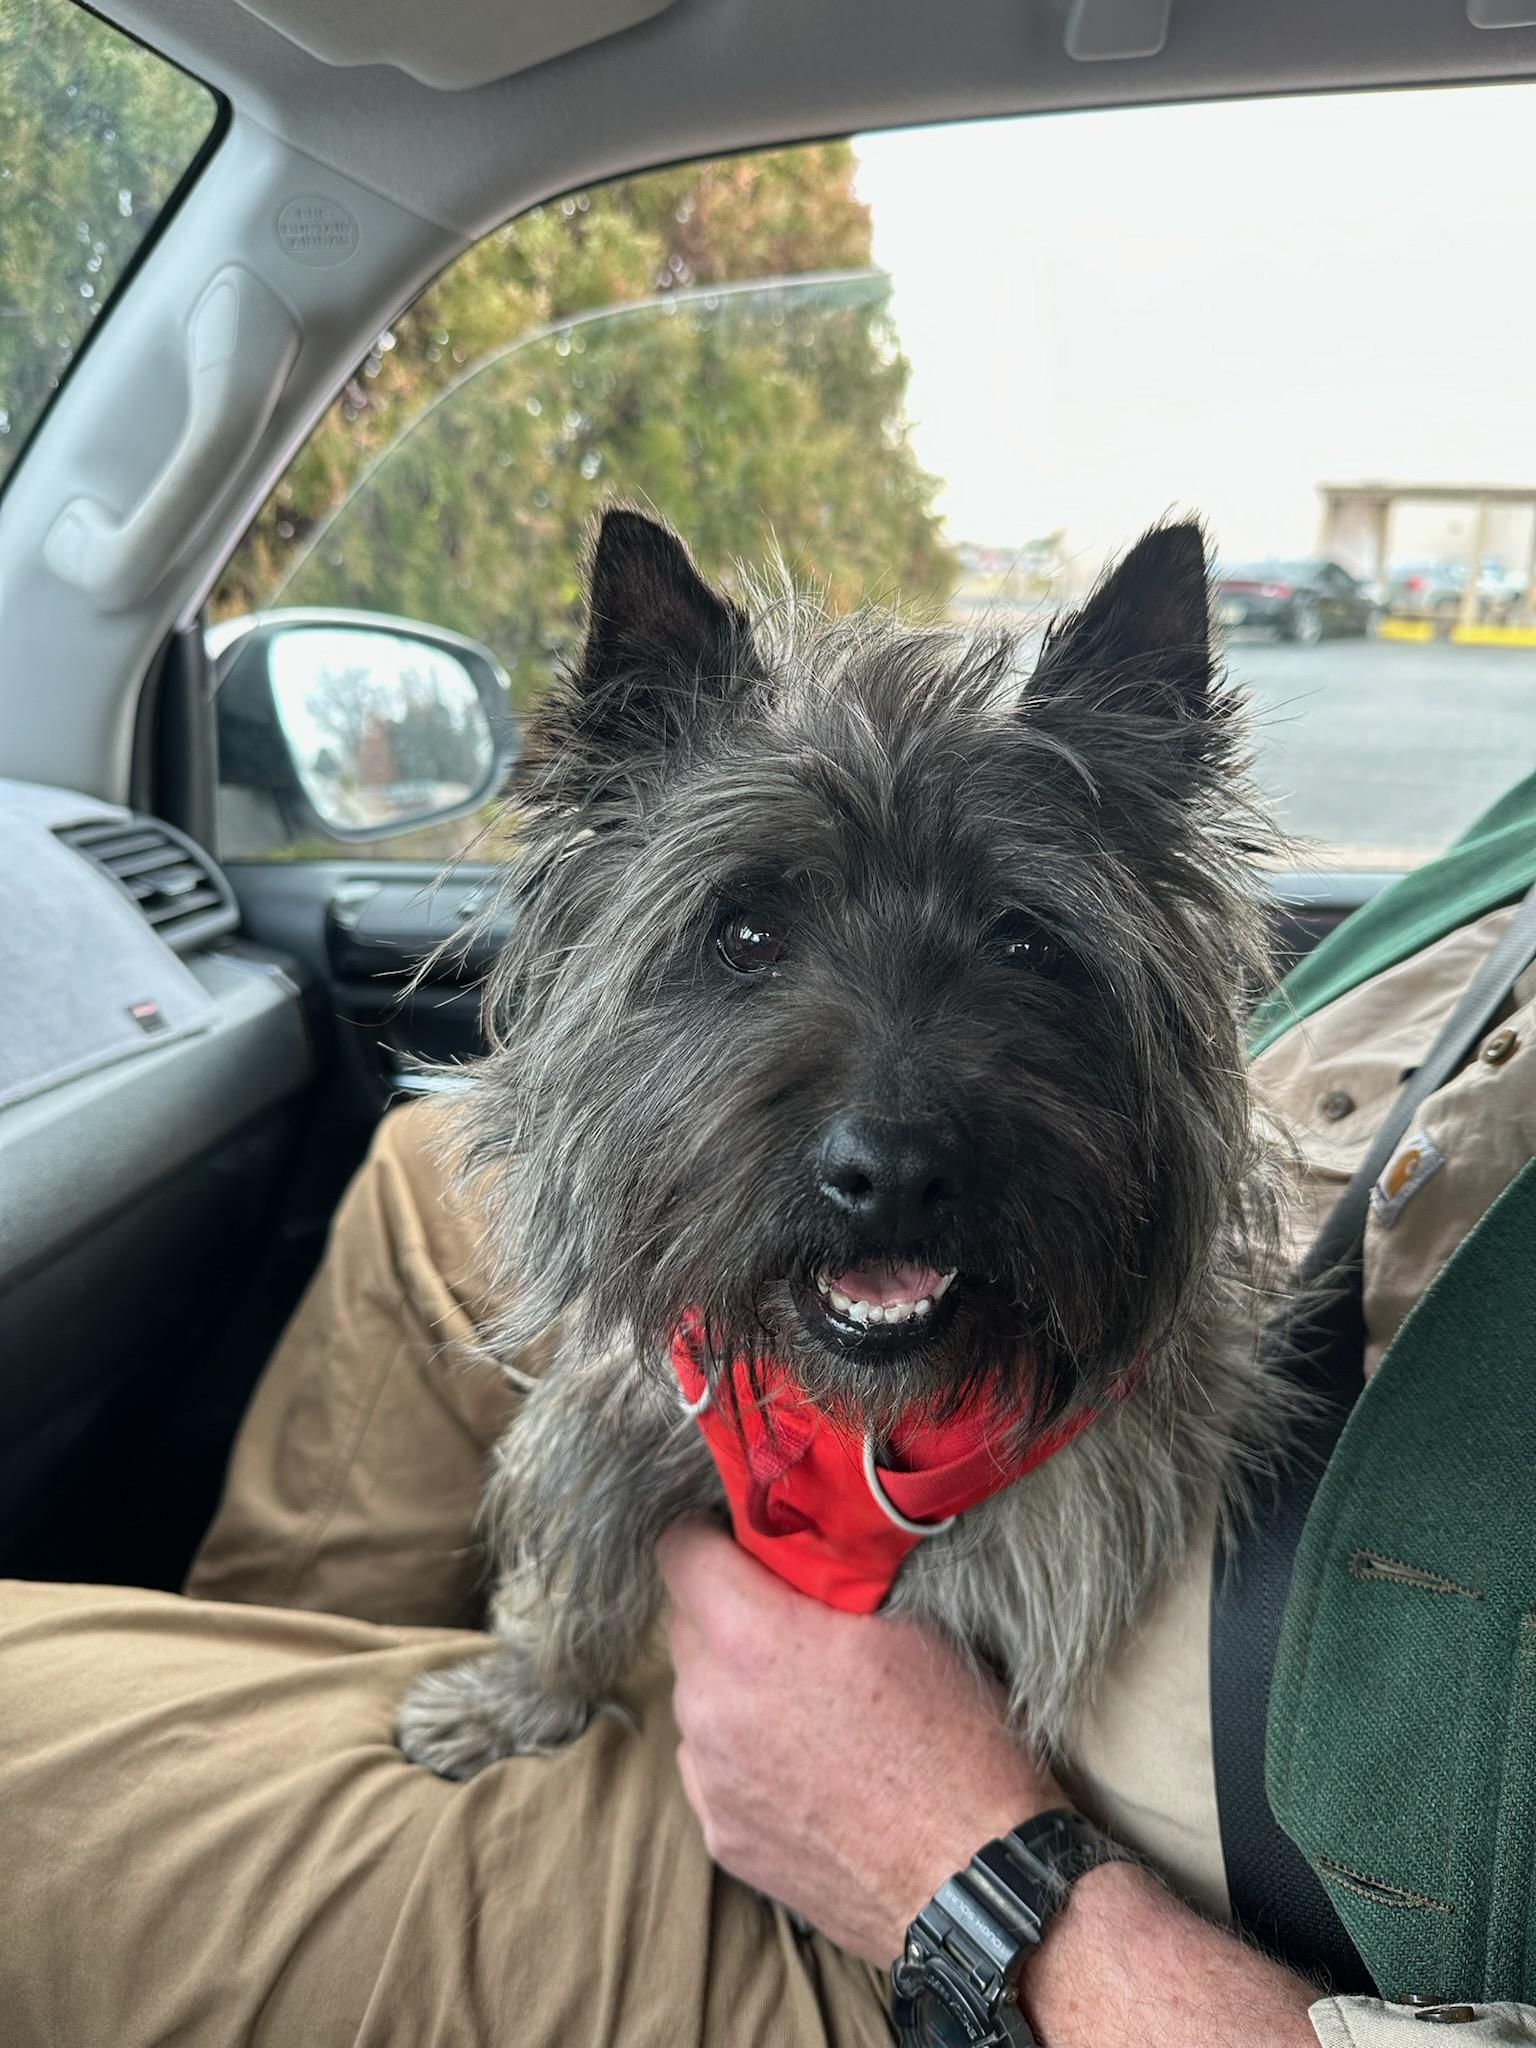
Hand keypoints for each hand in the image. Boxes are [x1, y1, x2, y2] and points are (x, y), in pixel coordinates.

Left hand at [656, 1520, 1061, 1964]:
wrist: (970, 1880)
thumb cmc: (954, 1742)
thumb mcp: (910, 1624)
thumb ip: (833, 1578)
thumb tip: (808, 1545)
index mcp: (751, 1637)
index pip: (676, 1551)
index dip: (705, 1536)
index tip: (734, 1541)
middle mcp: (711, 1704)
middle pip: (686, 1625)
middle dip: (726, 1613)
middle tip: (789, 1625)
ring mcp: (708, 1777)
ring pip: (698, 1698)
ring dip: (732, 1687)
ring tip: (805, 1707)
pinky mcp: (720, 1834)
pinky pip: (710, 1766)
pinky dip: (740, 1754)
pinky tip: (803, 1767)